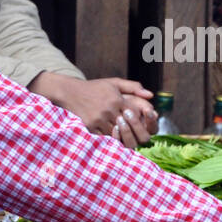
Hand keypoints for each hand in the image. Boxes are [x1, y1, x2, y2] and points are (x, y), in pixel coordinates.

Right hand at [32, 73, 156, 145]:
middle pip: (127, 125)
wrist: (70, 92)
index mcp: (117, 99)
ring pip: (116, 133)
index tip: (138, 120)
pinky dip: (108, 138)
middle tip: (135, 132)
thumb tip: (150, 95)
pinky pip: (103, 137)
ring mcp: (99, 119)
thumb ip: (133, 87)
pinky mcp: (90, 126)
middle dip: (132, 129)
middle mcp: (109, 109)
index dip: (139, 118)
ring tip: (124, 136)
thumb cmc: (94, 88)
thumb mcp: (113, 83)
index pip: (135, 113)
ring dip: (121, 135)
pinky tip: (111, 136)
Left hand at [112, 89, 158, 147]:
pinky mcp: (113, 144)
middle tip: (127, 113)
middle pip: (144, 137)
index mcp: (142, 123)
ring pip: (132, 144)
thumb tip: (150, 95)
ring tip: (119, 118)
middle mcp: (136, 135)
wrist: (88, 100)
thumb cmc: (107, 94)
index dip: (151, 120)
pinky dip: (118, 137)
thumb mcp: (119, 87)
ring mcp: (124, 141)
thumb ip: (135, 89)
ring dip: (128, 131)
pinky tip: (114, 127)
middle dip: (138, 125)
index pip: (153, 127)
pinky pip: (119, 146)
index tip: (147, 110)